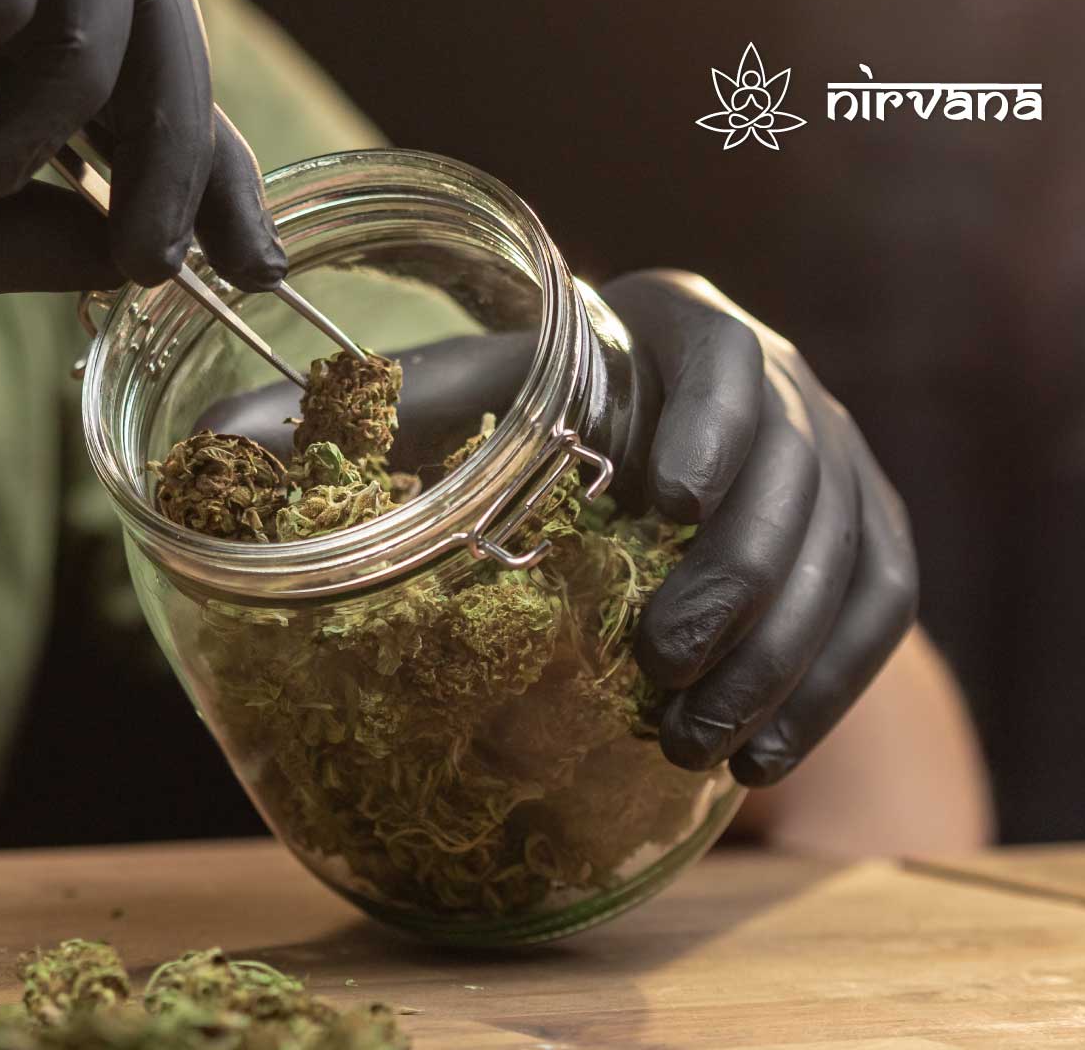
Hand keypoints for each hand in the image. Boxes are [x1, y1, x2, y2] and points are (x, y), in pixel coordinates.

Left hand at [192, 271, 918, 785]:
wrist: (637, 465)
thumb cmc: (519, 425)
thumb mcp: (443, 408)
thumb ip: (346, 422)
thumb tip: (200, 451)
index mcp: (674, 327)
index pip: (724, 354)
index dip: (710, 420)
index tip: (666, 496)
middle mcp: (781, 382)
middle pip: (796, 470)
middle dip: (737, 576)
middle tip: (659, 662)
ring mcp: (839, 460)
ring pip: (849, 553)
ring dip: (781, 655)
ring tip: (697, 742)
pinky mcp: (869, 535)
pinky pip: (884, 607)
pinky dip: (832, 685)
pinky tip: (759, 756)